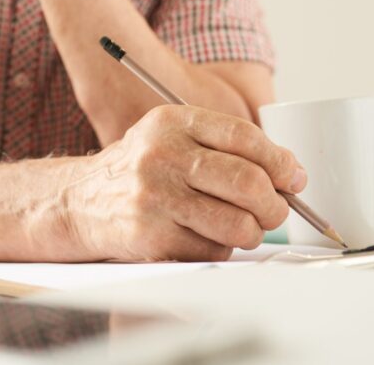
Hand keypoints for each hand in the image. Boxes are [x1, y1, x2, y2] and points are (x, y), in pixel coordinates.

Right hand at [64, 105, 306, 261]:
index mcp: (172, 123)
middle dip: (275, 204)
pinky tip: (203, 236)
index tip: (293, 178)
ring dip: (251, 232)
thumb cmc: (140, 170)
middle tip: (275, 210)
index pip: (244, 137)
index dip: (280, 161)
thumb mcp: (172, 138)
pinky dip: (220, 249)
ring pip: (237, 223)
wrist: (80, 200)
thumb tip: (290, 173)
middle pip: (247, 182)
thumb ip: (224, 147)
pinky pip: (213, 250)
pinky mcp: (152, 236)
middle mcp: (162, 155)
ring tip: (241, 227)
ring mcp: (155, 197)